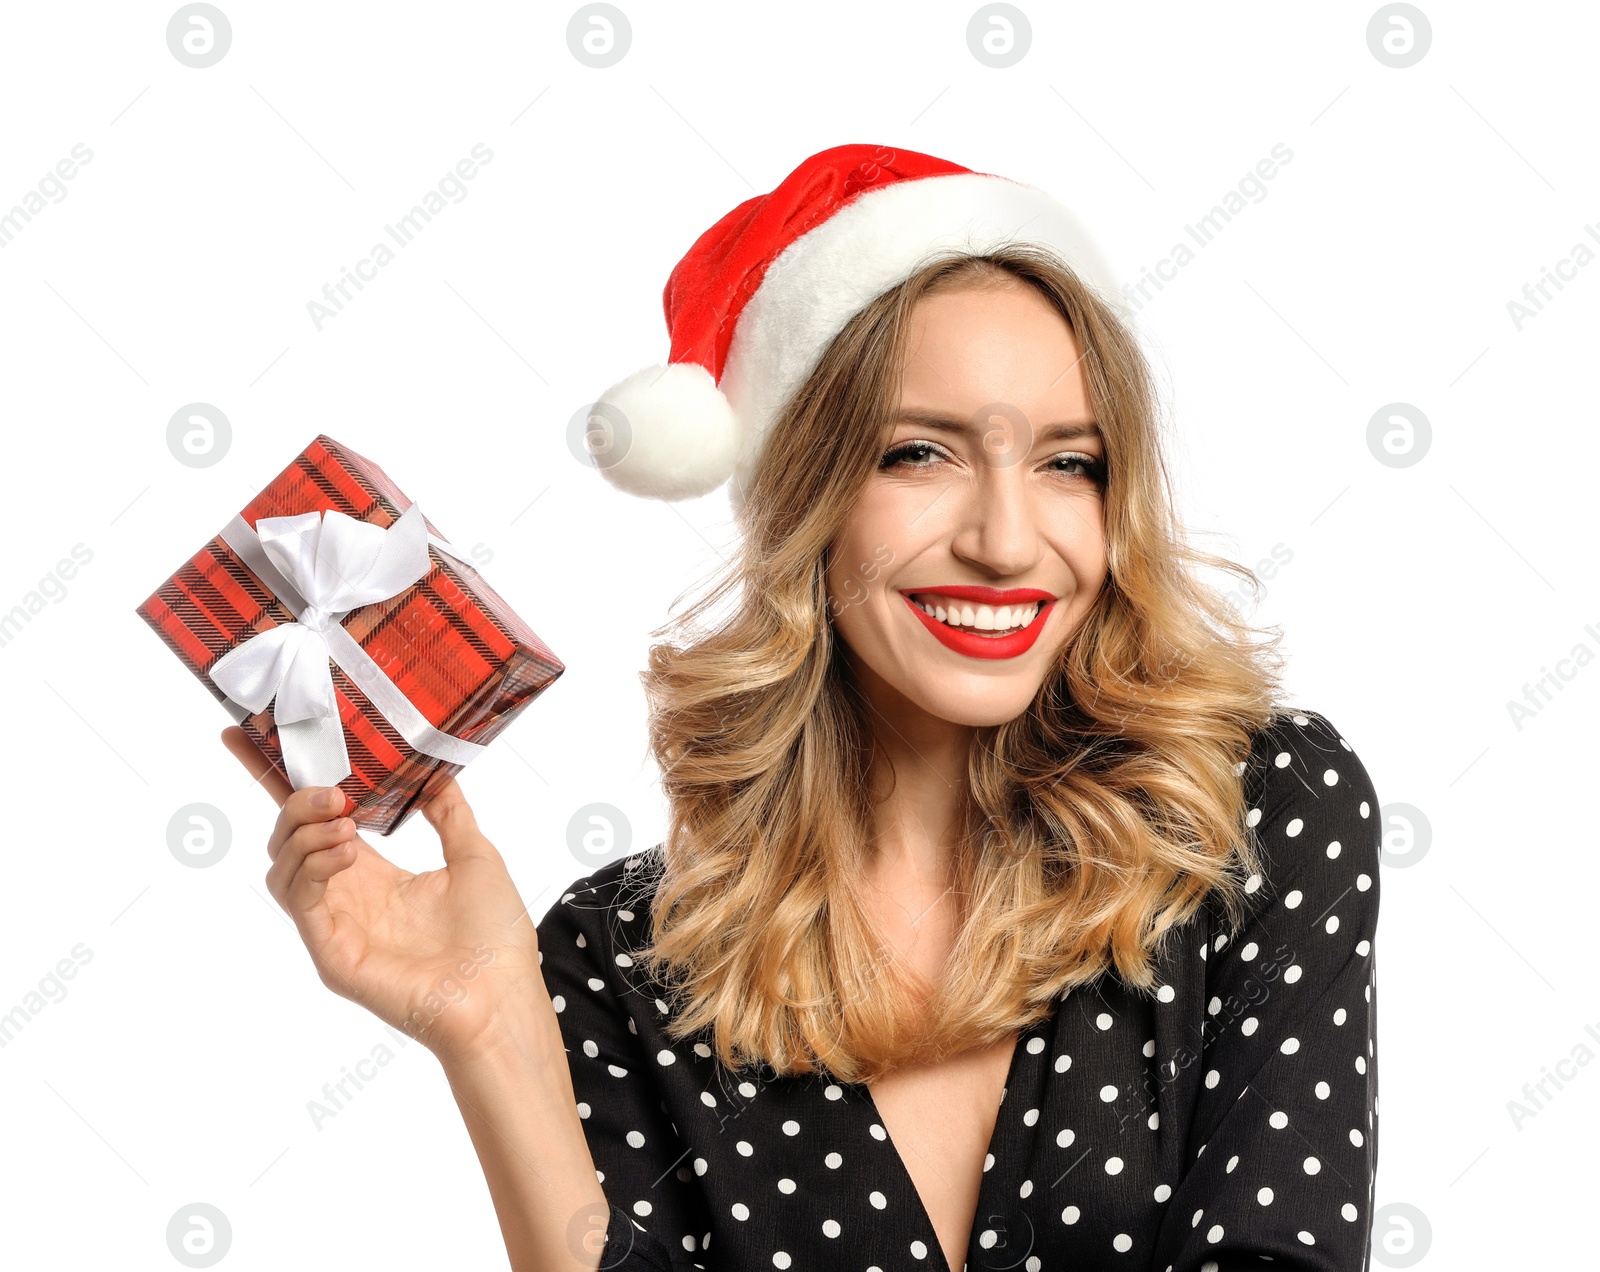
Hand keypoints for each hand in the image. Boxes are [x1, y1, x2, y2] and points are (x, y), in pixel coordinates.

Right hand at [223, 727, 546, 1065]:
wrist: (502, 996)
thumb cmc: (495, 939)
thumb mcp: (475, 856)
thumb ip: (449, 814)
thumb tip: (436, 772)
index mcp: (374, 875)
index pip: (317, 822)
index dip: (280, 781)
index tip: (248, 735)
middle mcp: (347, 896)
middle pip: (288, 838)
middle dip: (297, 803)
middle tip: (333, 792)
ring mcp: (334, 925)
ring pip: (282, 866)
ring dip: (305, 832)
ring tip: (344, 821)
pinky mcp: (330, 952)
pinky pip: (299, 899)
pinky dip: (313, 866)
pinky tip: (345, 852)